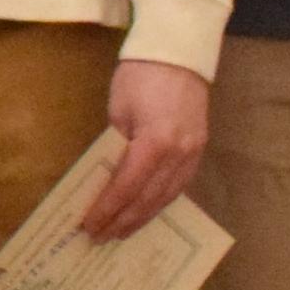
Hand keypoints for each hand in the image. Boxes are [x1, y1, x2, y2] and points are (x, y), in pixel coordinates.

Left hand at [84, 59, 210, 238]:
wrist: (179, 51)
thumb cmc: (140, 75)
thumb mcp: (119, 111)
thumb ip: (116, 147)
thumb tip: (107, 179)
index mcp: (156, 142)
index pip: (127, 187)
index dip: (108, 209)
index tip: (89, 226)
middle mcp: (180, 153)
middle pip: (148, 198)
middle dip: (123, 221)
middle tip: (101, 238)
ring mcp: (194, 152)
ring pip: (167, 196)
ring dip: (143, 217)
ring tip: (122, 232)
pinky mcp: (199, 148)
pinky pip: (179, 185)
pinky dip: (160, 202)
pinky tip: (146, 211)